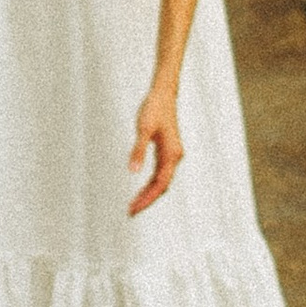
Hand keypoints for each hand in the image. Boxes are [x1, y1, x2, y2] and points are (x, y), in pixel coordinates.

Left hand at [129, 86, 182, 214]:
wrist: (163, 94)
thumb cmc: (153, 109)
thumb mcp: (144, 129)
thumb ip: (138, 151)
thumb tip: (132, 171)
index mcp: (172, 154)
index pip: (160, 185)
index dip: (147, 198)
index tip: (134, 208)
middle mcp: (174, 157)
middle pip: (162, 186)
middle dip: (147, 200)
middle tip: (130, 212)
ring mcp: (171, 155)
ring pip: (161, 182)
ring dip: (148, 194)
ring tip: (133, 204)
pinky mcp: (166, 151)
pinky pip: (159, 174)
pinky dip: (150, 184)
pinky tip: (140, 190)